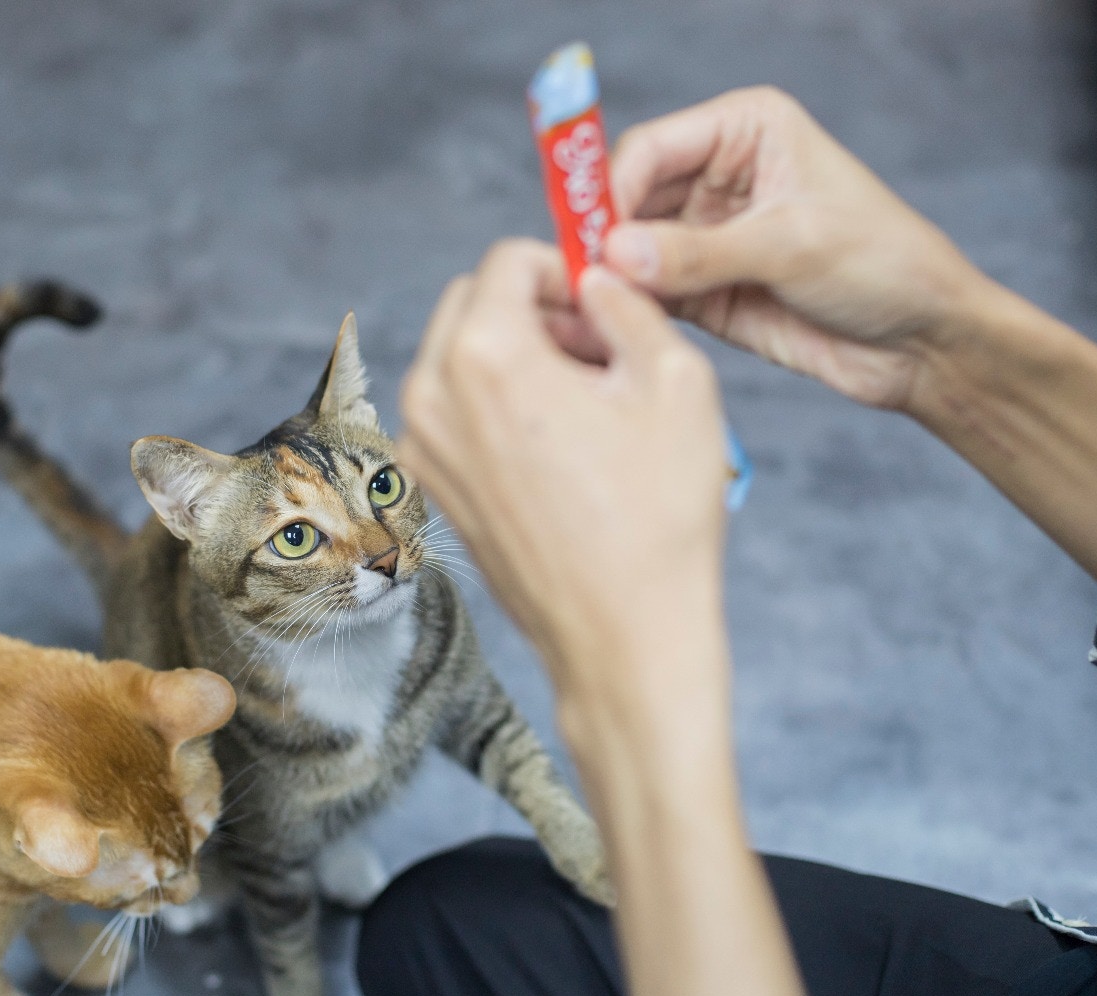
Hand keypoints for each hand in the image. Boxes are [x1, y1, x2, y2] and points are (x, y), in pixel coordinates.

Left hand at [398, 239, 728, 742]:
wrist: (623, 635)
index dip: (564, 268)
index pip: (507, 260)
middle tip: (602, 351)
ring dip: (516, 355)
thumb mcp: (675, 379)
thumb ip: (626, 304)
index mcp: (484, 356)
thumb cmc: (657, 517)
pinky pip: (454, 410)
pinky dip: (496, 403)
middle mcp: (431, 396)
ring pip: (457, 357)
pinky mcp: (428, 486)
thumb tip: (595, 279)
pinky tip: (559, 444)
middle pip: (472, 303)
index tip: (603, 305)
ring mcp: (421, 447)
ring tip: (588, 403)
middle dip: (535, 309)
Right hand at [605, 86, 984, 410]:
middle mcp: (716, 175)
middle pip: (626, 198)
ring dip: (607, 278)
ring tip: (590, 308)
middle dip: (601, 238)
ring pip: (627, 250)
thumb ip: (699, 253)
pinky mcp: (700, 289)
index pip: (649, 149)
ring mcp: (704, 235)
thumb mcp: (791, 247)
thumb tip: (615, 254)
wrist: (920, 341)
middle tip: (578, 280)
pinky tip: (609, 325)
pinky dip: (624, 309)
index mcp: (744, 130)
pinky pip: (643, 293)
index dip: (612, 191)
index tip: (591, 241)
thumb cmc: (881, 265)